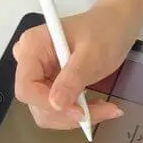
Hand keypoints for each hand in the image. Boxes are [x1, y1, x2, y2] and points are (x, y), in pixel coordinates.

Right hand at [13, 0, 142, 127]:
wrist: (115, 25)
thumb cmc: (104, 30)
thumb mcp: (92, 53)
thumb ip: (72, 77)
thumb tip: (56, 103)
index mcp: (32, 46)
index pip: (26, 87)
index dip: (48, 103)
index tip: (78, 111)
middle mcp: (30, 61)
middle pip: (36, 102)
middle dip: (67, 113)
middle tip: (101, 111)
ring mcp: (39, 74)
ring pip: (46, 111)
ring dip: (75, 116)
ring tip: (104, 108)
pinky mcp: (49, 84)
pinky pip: (57, 109)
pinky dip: (77, 112)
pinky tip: (97, 106)